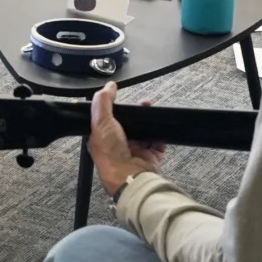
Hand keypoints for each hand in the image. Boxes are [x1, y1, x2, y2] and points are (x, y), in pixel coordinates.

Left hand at [87, 83, 168, 197]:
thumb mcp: (101, 122)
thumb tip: (108, 86)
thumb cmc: (110, 153)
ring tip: (153, 112)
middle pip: (130, 124)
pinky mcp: (149, 159)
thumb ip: (103, 102)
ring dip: (150, 122)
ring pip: (145, 132)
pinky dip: (160, 138)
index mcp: (103, 138)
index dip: (119, 107)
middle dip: (138, 113)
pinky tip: (159, 130)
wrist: (129, 175)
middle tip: (145, 104)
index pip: (110, 119)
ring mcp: (135, 152)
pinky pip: (157, 145)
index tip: (126, 98)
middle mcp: (118, 146)